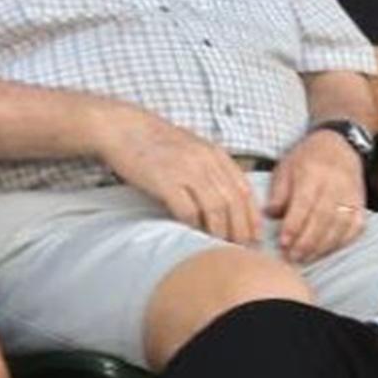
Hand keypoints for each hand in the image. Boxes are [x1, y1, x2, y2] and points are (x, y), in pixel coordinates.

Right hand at [96, 106, 262, 244]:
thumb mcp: (194, 149)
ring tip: (220, 246)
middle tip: (241, 249)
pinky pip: (187, 210)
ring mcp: (186, 170)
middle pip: (233, 202)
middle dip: (240, 229)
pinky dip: (193, 225)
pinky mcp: (165, 180)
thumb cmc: (157, 143)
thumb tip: (230, 201)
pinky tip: (193, 234)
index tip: (255, 236)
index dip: (252, 216)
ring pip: (215, 208)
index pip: (244, 190)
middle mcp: (205, 161)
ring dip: (220, 231)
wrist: (122, 128)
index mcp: (216, 154)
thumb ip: (213, 169)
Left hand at [266, 129, 365, 263]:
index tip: (283, 243)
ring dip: (323, 246)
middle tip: (292, 257)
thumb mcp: (286, 168)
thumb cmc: (307, 159)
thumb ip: (279, 193)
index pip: (304, 204)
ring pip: (340, 226)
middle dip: (307, 242)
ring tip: (307, 257)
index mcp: (312, 173)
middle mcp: (335, 184)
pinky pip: (356, 227)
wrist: (340, 145)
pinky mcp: (361, 203)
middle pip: (323, 218)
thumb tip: (271, 216)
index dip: (294, 226)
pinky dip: (343, 241)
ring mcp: (351, 195)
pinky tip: (328, 249)